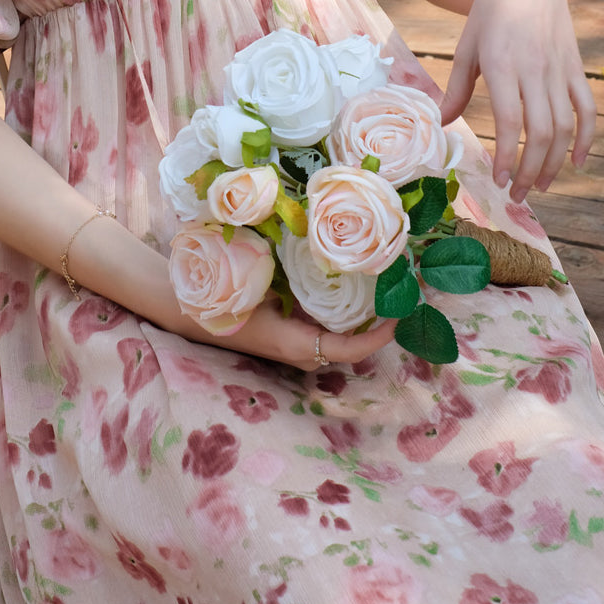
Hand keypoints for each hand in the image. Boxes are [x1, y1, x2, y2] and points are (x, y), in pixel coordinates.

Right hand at [195, 296, 396, 372]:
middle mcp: (306, 352)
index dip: (380, 335)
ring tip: (389, 286)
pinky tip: (360, 286)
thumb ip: (290, 279)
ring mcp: (302, 347)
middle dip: (381, 322)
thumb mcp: (259, 289)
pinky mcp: (298, 336)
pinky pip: (331, 328)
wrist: (200, 319)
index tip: (400, 312)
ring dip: (367, 317)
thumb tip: (322, 250)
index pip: (351, 349)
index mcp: (299, 345)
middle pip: (355, 344)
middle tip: (402, 290)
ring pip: (345, 336)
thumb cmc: (230, 304)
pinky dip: (349, 311)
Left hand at [439, 0, 594, 201]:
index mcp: (502, 65)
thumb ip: (456, 88)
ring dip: (554, 162)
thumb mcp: (467, 47)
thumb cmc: (490, 14)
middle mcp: (534, 69)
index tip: (498, 180)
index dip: (506, 155)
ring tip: (540, 185)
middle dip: (529, 170)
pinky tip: (577, 162)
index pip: (509, 121)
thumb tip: (443, 123)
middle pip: (540, 132)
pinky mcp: (575, 67)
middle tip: (517, 195)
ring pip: (565, 126)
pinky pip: (587, 108)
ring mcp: (558, 69)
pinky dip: (586, 137)